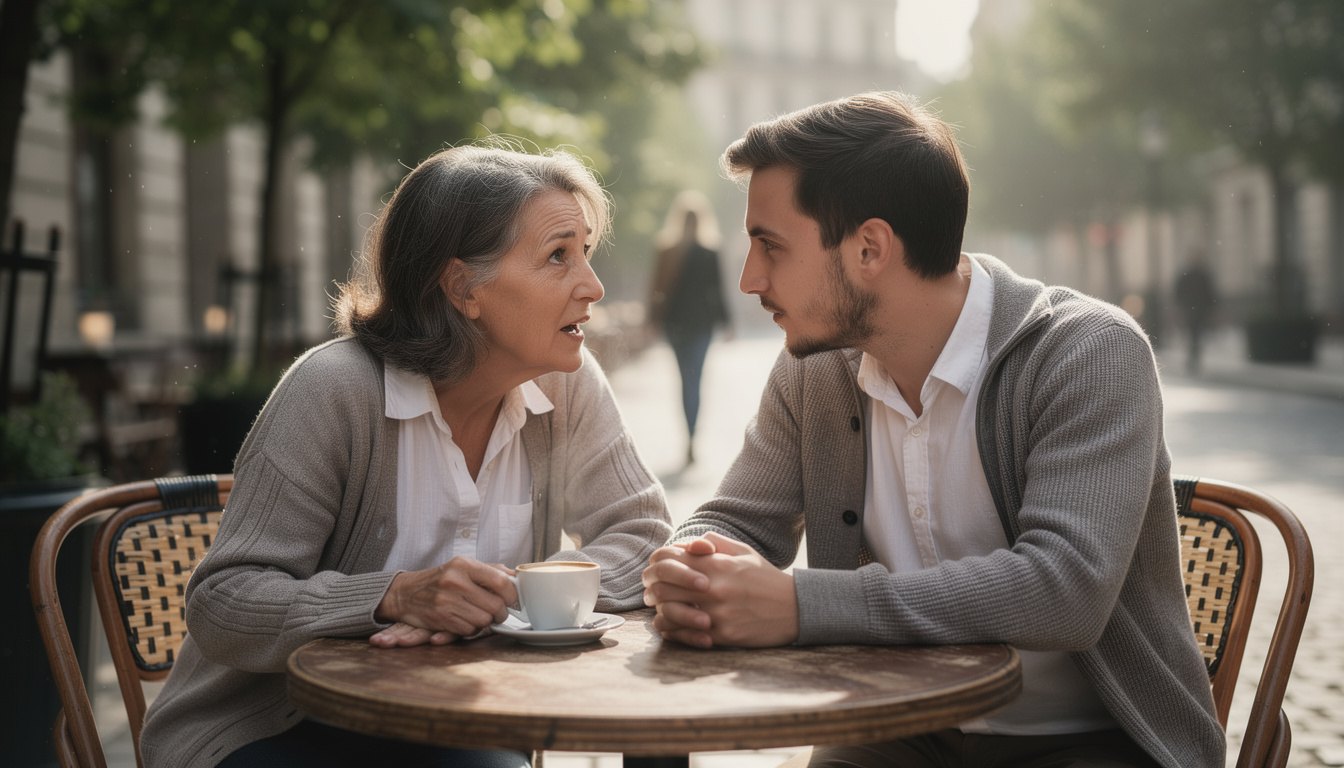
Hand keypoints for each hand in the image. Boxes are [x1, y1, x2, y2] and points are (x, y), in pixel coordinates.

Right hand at [371, 557, 515, 646]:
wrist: (404, 592)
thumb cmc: (440, 579)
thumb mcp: (463, 567)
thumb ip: (491, 570)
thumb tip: (518, 577)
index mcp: (464, 564)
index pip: (501, 581)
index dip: (513, 594)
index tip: (513, 600)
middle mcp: (455, 580)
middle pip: (495, 605)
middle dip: (500, 613)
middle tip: (497, 612)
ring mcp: (446, 600)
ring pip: (484, 620)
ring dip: (485, 622)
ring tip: (477, 614)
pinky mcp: (440, 618)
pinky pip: (469, 630)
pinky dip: (470, 629)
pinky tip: (463, 620)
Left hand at [642, 532, 798, 648]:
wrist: (796, 608)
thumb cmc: (766, 578)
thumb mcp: (743, 551)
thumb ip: (713, 543)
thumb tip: (686, 545)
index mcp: (716, 564)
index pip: (667, 560)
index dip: (654, 564)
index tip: (655, 570)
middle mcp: (713, 588)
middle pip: (662, 588)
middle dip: (652, 589)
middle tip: (651, 592)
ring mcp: (716, 614)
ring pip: (669, 613)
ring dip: (661, 611)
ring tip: (661, 609)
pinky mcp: (722, 635)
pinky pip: (685, 635)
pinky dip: (673, 631)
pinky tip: (673, 626)